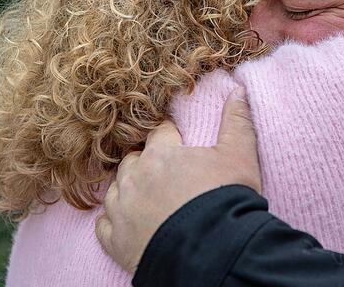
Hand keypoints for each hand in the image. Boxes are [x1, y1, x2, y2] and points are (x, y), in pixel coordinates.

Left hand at [95, 87, 261, 273]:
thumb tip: (237, 90)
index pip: (159, 133)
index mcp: (161, 153)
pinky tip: (128, 223)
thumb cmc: (226, 200)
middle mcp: (134, 177)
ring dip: (128, 189)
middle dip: (146, 162)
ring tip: (147, 197)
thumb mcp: (239, 156)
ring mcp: (121, 210)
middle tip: (166, 173)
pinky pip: (104, 226)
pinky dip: (114, 222)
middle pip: (133, 160)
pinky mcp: (115, 241)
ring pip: (115, 189)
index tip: (179, 144)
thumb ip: (237, 121)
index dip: (171, 138)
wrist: (211, 252)